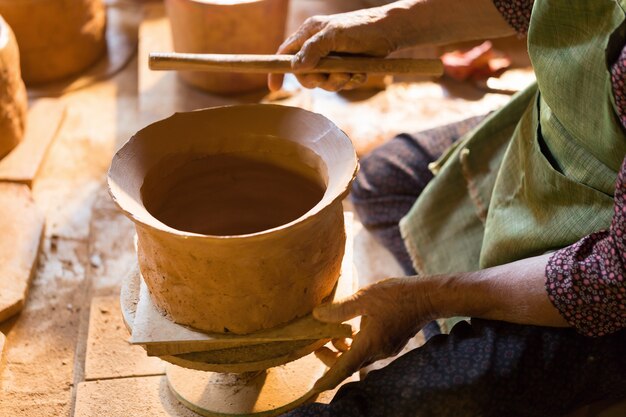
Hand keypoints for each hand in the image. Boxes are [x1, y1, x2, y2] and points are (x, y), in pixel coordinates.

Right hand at [268, 7, 401, 91]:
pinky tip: (361, 73)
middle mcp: (318, 47)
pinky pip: (341, 83)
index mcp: (309, 34)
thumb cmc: (362, 27)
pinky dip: (351, 81)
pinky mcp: (346, 67)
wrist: (392, 32)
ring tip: (352, 71)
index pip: (286, 53)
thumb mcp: (335, 35)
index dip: (278, 70)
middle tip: (333, 76)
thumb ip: (313, 50)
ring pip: (325, 82)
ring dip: (338, 81)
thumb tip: (295, 68)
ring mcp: (332, 58)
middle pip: (306, 74)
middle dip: (319, 80)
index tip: (274, 88)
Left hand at [311, 277, 434, 391]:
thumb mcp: (365, 297)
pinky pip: (368, 350)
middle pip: (348, 364)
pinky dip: (355, 344)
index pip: (343, 369)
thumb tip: (317, 315)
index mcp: (369, 344)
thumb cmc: (398, 296)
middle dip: (330, 358)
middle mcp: (378, 351)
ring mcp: (386, 348)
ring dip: (343, 349)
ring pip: (358, 357)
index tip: (313, 388)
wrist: (428, 297)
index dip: (327, 380)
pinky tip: (351, 328)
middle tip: (317, 345)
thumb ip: (340, 309)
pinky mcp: (391, 343)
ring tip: (332, 332)